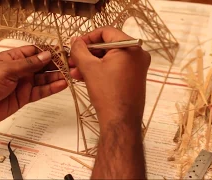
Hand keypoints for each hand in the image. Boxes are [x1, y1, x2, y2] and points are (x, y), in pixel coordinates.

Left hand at [0, 46, 66, 133]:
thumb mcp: (7, 70)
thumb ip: (29, 64)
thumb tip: (47, 55)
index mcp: (13, 58)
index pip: (35, 52)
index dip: (49, 52)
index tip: (63, 52)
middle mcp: (20, 70)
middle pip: (42, 65)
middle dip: (57, 65)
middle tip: (71, 65)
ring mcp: (23, 84)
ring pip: (44, 79)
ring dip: (57, 77)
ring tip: (70, 76)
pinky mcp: (25, 97)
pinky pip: (41, 92)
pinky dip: (51, 89)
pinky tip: (61, 85)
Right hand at [70, 27, 149, 178]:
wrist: (120, 121)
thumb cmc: (108, 94)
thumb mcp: (89, 68)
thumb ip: (80, 50)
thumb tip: (76, 41)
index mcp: (130, 46)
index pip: (107, 32)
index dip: (88, 37)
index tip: (76, 44)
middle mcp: (138, 54)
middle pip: (108, 45)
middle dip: (88, 53)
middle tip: (73, 59)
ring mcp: (138, 67)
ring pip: (110, 58)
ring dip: (92, 63)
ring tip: (75, 72)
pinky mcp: (135, 77)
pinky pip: (116, 68)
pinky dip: (101, 70)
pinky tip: (85, 77)